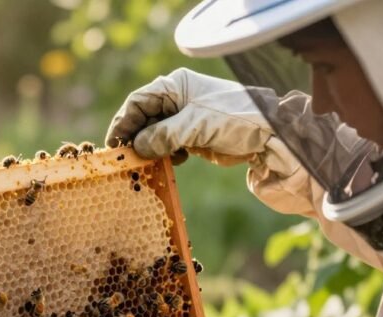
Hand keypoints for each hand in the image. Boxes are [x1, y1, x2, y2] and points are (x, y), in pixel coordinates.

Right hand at [105, 68, 274, 166]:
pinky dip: (164, 156)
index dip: (123, 123)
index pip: (138, 102)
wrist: (268, 133)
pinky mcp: (192, 136)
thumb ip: (163, 135)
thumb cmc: (233, 118)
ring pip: (154, 135)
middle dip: (134, 139)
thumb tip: (137, 149)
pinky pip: (167, 147)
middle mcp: (176, 100)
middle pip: (143, 119)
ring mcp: (184, 119)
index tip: (114, 146)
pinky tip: (173, 162)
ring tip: (148, 164)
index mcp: (175, 86)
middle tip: (127, 160)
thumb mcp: (195, 124)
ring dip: (149, 150)